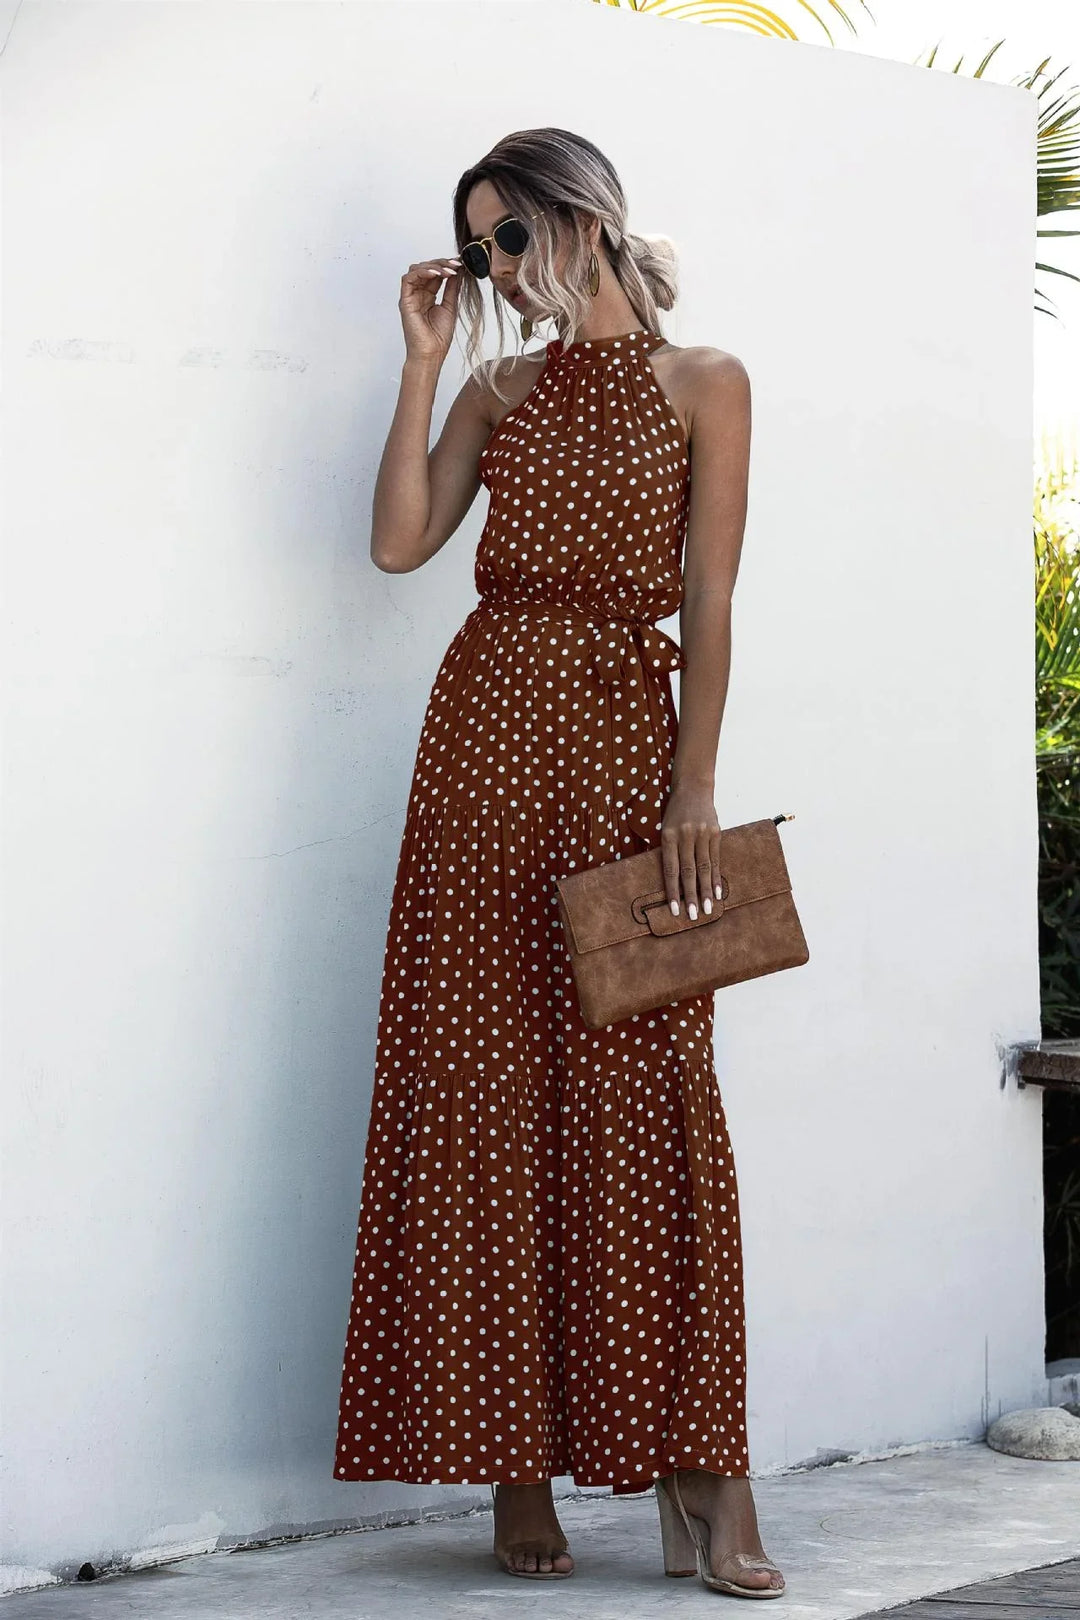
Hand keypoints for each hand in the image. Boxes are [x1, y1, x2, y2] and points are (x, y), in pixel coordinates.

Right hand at [399, 255, 462, 365]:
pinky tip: (436, 273)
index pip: (435, 273)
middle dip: (442, 263)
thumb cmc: (438, 337)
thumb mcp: (450, 306)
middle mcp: (418, 294)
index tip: (460, 263)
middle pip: (426, 268)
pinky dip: (422, 272)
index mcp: (428, 295)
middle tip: (456, 264)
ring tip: (448, 270)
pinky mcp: (405, 300)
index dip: (446, 265)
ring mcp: (410, 296)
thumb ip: (452, 288)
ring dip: (433, 266)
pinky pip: (409, 279)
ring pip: (417, 270)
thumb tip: (458, 271)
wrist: (431, 354)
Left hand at [660, 783, 722, 918]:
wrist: (694, 789)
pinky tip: (718, 892)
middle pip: (688, 871)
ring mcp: (702, 834)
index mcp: (668, 836)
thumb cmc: (676, 813)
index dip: (672, 891)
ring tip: (708, 909)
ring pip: (704, 868)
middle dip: (691, 896)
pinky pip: (716, 859)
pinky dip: (716, 877)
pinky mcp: (716, 833)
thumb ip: (669, 851)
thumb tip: (671, 882)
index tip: (674, 910)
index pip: (670, 869)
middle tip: (693, 916)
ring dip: (706, 891)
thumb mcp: (665, 828)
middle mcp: (685, 836)